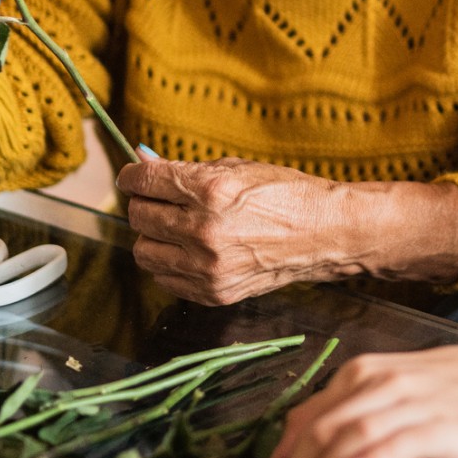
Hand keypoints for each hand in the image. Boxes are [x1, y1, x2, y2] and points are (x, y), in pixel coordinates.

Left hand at [116, 158, 360, 304]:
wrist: (326, 234)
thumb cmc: (285, 194)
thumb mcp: (237, 168)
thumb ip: (187, 171)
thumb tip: (143, 165)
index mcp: (211, 191)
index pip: (144, 182)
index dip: (132, 177)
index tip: (133, 177)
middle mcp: (205, 230)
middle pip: (139, 217)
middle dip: (144, 204)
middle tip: (160, 200)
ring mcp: (208, 266)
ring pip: (144, 252)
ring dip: (153, 236)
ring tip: (175, 228)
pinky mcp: (214, 292)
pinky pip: (165, 278)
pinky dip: (170, 263)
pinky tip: (190, 251)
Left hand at [272, 346, 457, 457]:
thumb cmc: (439, 393)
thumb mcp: (383, 390)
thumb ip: (339, 409)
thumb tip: (286, 445)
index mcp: (361, 374)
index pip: (310, 416)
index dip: (287, 455)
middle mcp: (380, 383)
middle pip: (324, 430)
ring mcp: (410, 403)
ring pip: (352, 438)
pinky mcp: (438, 426)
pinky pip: (395, 444)